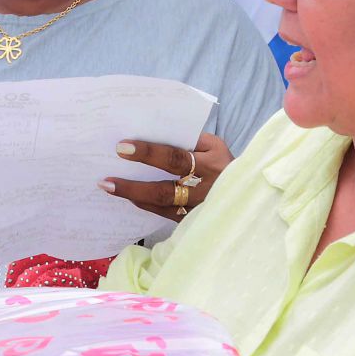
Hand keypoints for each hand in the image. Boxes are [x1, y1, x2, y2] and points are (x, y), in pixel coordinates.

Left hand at [100, 133, 233, 222]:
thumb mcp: (214, 146)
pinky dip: (146, 205)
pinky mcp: (195, 221)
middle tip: (106, 181)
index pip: (176, 157)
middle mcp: (207, 189)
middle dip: (133, 186)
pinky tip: (129, 198)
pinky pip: (166, 215)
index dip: (148, 153)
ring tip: (110, 188)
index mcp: (213, 162)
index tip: (122, 147)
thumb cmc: (223, 163)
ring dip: (134, 197)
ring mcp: (200, 209)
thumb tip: (151, 134)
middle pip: (164, 190)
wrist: (248, 193)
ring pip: (162, 206)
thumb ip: (188, 141)